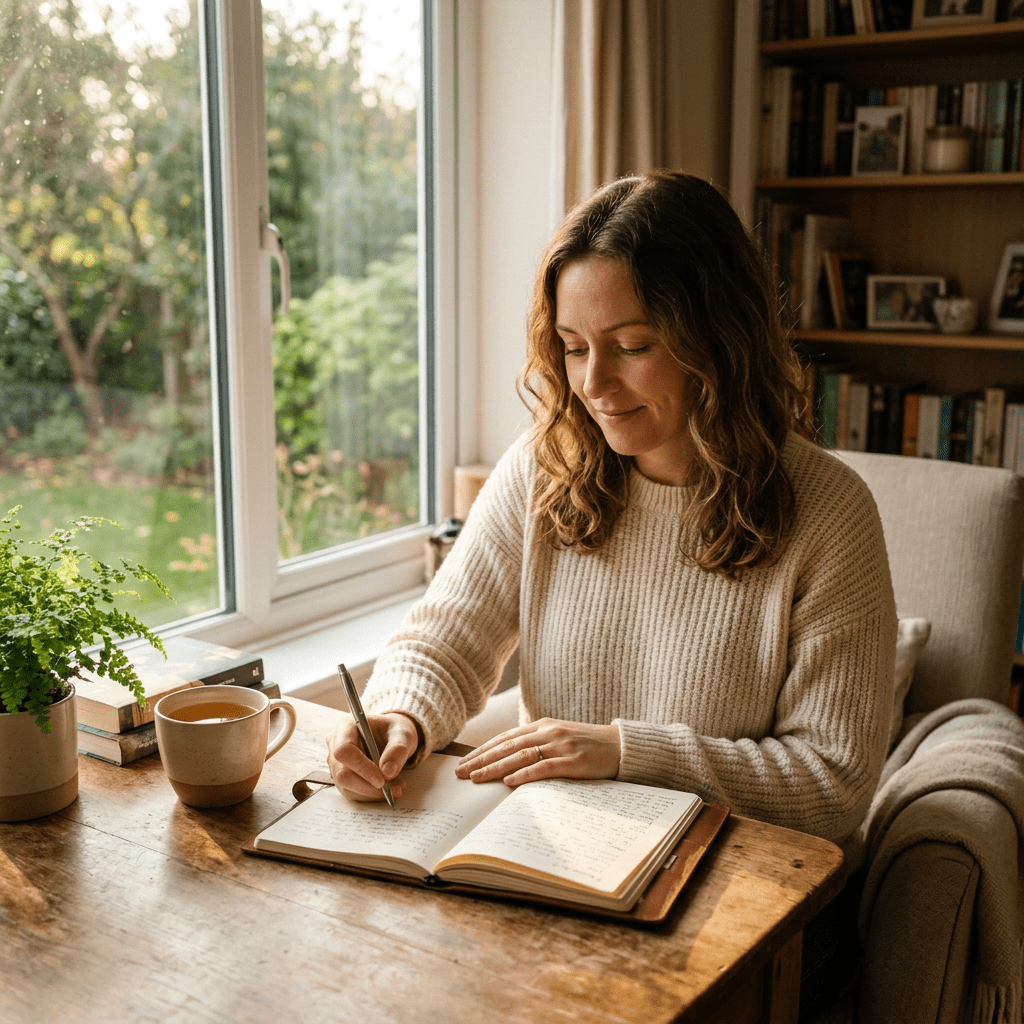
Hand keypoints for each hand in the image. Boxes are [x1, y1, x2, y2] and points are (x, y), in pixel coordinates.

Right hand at [326, 711, 420, 801]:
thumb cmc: (394, 730)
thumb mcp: (403, 734)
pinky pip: (352, 792)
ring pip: (347, 787)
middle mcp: (336, 744)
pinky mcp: (342, 777)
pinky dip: (372, 795)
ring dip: (373, 793)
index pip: (344, 751)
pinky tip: (389, 789)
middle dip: (369, 786)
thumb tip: (387, 771)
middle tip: (395, 789)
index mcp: (346, 726)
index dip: (361, 767)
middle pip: (342, 773)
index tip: (382, 780)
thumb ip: (397, 749)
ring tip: (397, 787)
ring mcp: (337, 762)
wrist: (392, 736)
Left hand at [454, 718, 620, 786]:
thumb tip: (509, 760)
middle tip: (461, 773)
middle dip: (481, 760)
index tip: (464, 762)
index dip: (483, 750)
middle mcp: (549, 732)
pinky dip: (525, 774)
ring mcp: (561, 746)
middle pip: (508, 746)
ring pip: (521, 756)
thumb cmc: (588, 745)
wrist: (621, 746)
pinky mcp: (574, 762)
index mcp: (543, 725)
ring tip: (476, 778)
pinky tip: (509, 781)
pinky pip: (544, 767)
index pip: (506, 738)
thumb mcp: (559, 738)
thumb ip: (537, 744)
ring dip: (495, 767)